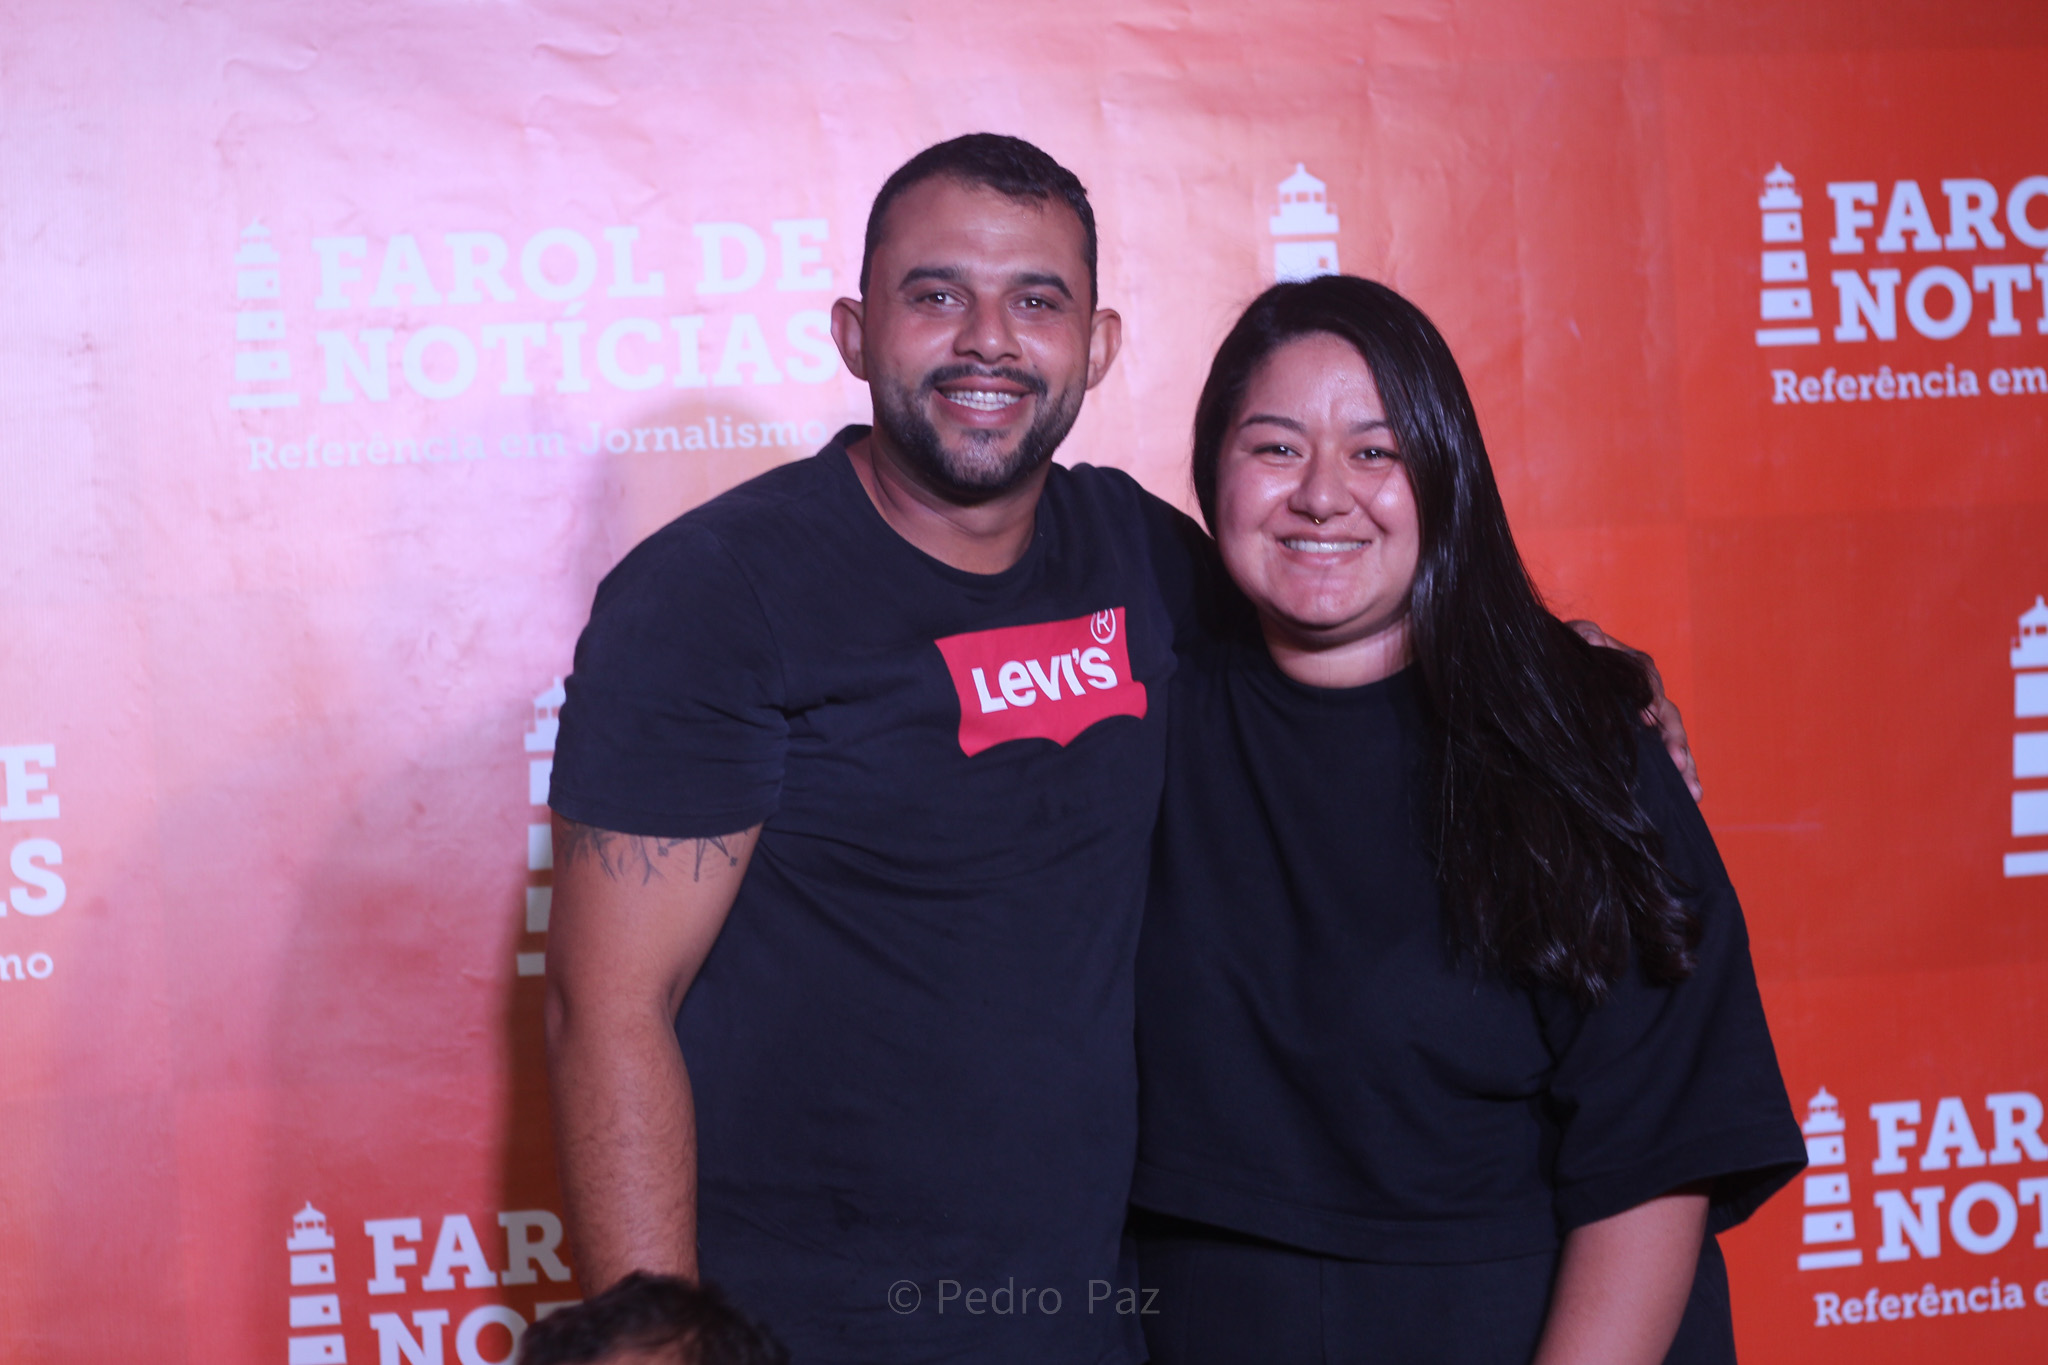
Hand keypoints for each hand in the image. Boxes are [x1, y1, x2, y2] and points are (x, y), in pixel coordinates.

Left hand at [1568, 620, 1701, 801]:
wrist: (1557, 674)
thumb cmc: (1568, 656)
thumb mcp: (1570, 642)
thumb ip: (1582, 634)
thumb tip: (1593, 637)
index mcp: (1632, 670)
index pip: (1648, 680)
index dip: (1651, 696)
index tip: (1648, 714)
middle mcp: (1646, 696)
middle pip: (1668, 715)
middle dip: (1675, 740)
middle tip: (1677, 762)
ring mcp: (1646, 720)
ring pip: (1673, 740)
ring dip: (1685, 763)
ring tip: (1692, 790)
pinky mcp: (1643, 741)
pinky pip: (1666, 757)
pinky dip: (1680, 775)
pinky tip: (1692, 795)